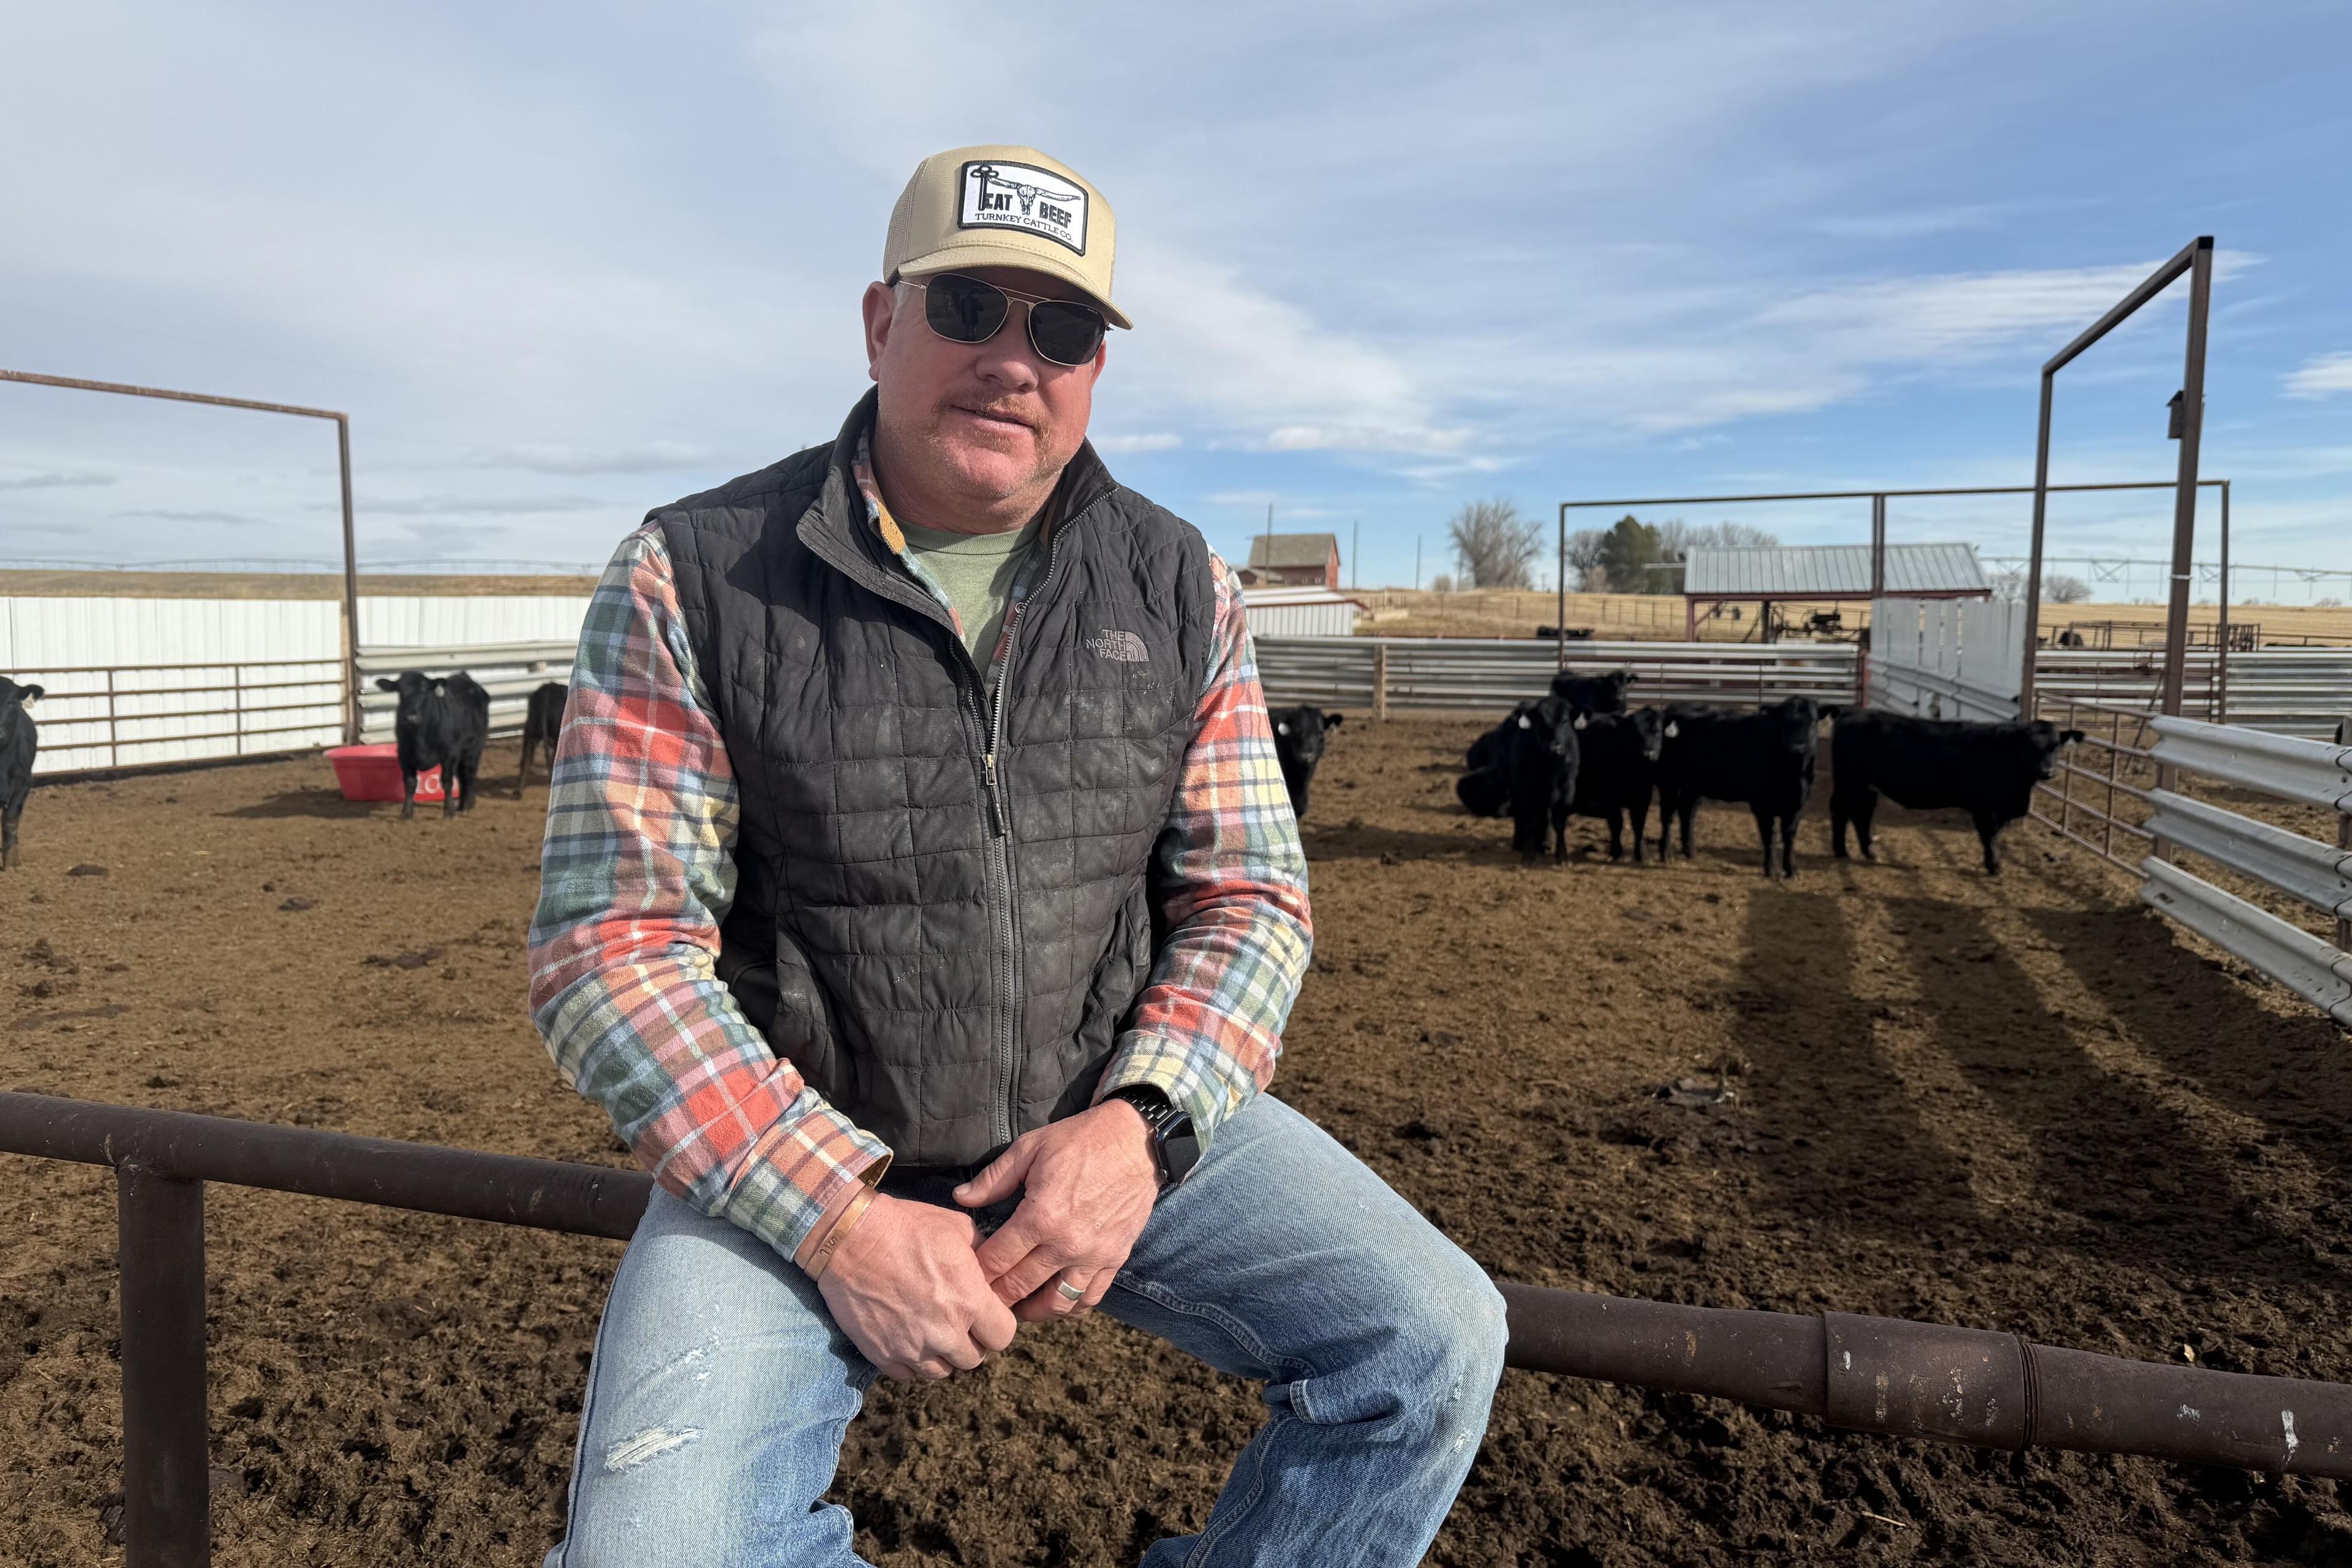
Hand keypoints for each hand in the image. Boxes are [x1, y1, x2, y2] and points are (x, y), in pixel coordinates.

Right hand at [812, 1192, 1017, 1381]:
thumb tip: (993, 1269)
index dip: (996, 1324)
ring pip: (941, 1372)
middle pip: (973, 1358)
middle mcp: (945, 1332)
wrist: (851, 1237)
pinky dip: (909, 1361)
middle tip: (956, 1321)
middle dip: (969, 1341)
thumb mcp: (957, 1227)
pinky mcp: (882, 1355)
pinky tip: (906, 1336)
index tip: (984, 1313)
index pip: (1002, 1336)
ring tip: (930, 1330)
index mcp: (970, 1301)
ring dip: (940, 1355)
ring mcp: (912, 1348)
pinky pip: (906, 1374)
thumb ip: (983, 1255)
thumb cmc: (906, 1226)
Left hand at [958, 1099, 1159, 1322]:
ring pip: (1056, 1303)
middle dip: (996, 1297)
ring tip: (1016, 1307)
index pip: (997, 1260)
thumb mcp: (1030, 1149)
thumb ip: (993, 1179)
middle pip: (1020, 1287)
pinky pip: (1090, 1297)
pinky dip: (1070, 1307)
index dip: (976, 1272)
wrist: (1135, 1141)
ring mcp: (1093, 1255)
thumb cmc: (1080, 1140)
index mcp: (1040, 1216)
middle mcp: (1066, 1244)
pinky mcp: (1114, 1258)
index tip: (965, 1276)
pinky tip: (1055, 1302)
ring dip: (1031, 1311)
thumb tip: (960, 1198)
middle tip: (981, 1299)